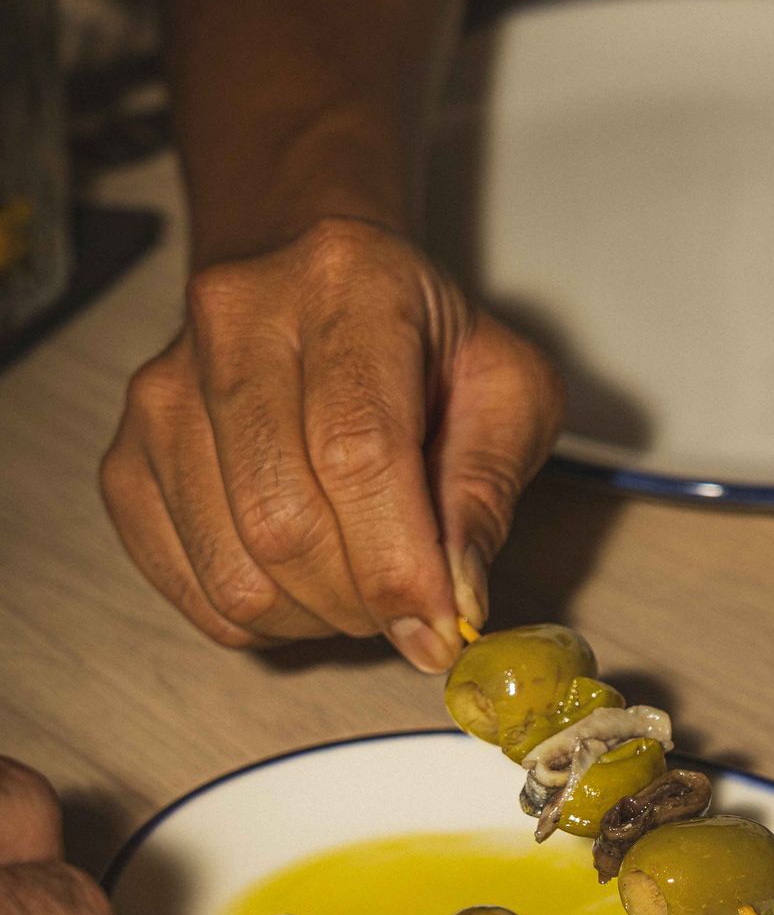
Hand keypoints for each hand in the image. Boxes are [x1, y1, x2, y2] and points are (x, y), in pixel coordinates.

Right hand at [101, 218, 563, 671]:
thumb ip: (486, 493)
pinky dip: (263, 619)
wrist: (319, 288)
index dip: (398, 564)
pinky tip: (305, 583)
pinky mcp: (126, 459)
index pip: (355, 450)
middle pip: (284, 522)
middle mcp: (234, 323)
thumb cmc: (423, 343)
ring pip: (235, 573)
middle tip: (411, 610)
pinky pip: (193, 590)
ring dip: (315, 618)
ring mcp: (163, 394)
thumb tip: (455, 601)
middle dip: (362, 603)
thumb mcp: (507, 392)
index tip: (441, 629)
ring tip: (361, 586)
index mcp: (346, 285)